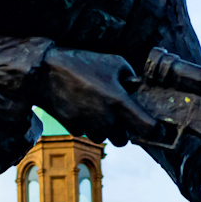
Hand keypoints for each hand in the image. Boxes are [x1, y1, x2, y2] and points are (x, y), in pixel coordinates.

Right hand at [33, 48, 157, 145]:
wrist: (45, 72)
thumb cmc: (81, 63)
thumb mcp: (113, 61)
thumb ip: (130, 77)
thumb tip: (136, 87)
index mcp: (119, 102)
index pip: (147, 127)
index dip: (154, 128)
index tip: (155, 125)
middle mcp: (105, 119)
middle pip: (124, 140)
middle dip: (125, 130)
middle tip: (121, 115)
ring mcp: (88, 126)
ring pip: (105, 138)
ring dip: (106, 130)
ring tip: (100, 110)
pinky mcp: (73, 128)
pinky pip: (87, 133)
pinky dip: (88, 125)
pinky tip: (83, 108)